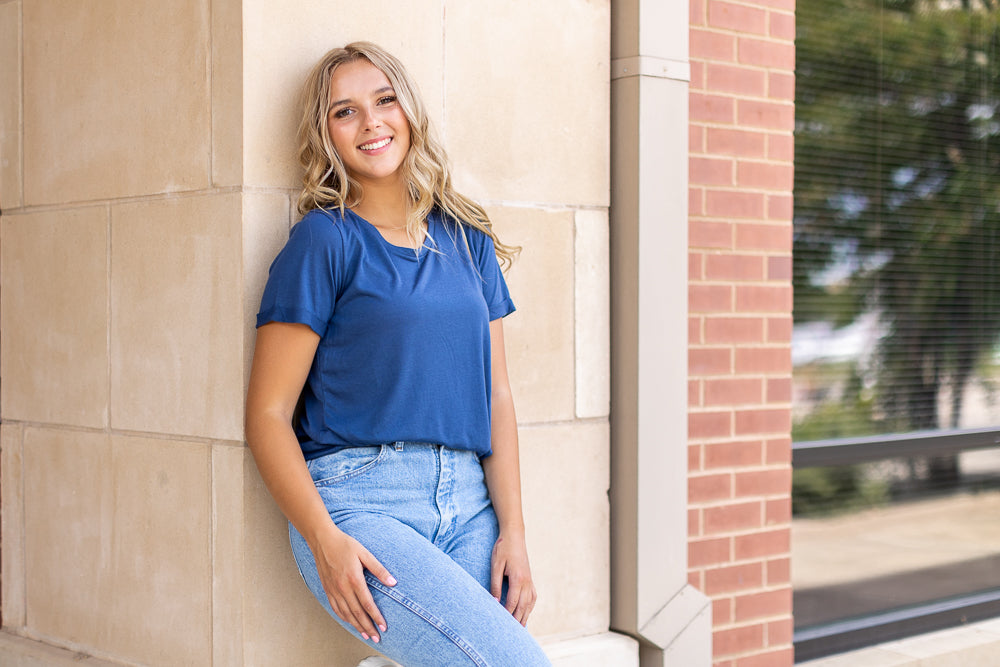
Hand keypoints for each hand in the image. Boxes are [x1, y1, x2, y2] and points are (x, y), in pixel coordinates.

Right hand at [310, 526, 396, 642]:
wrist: (323, 540)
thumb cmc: (345, 545)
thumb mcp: (365, 553)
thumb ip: (379, 569)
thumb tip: (393, 582)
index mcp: (354, 579)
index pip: (367, 603)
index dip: (376, 617)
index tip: (383, 626)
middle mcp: (343, 587)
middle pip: (357, 613)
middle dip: (367, 627)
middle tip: (376, 637)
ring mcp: (333, 590)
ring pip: (346, 613)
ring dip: (356, 626)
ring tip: (365, 634)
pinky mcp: (327, 589)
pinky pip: (336, 608)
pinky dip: (344, 618)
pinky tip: (350, 622)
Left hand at [490, 530, 536, 625]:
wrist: (514, 535)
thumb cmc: (503, 549)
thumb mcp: (495, 565)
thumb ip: (495, 584)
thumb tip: (494, 602)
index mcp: (518, 578)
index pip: (512, 602)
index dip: (507, 614)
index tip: (501, 624)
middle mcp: (527, 581)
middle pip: (522, 606)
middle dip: (517, 619)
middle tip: (511, 634)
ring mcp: (530, 580)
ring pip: (529, 603)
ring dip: (525, 616)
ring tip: (520, 628)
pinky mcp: (530, 578)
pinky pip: (532, 596)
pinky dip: (530, 607)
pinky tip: (526, 612)